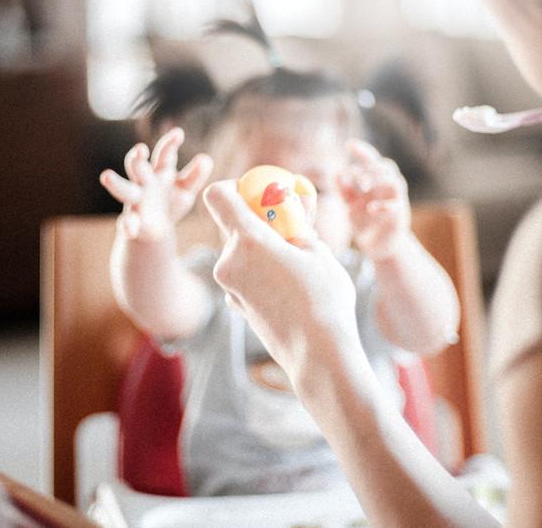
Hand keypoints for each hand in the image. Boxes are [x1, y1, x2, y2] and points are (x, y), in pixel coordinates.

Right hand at [99, 127, 213, 241]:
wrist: (156, 231)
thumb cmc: (171, 202)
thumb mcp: (186, 190)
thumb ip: (195, 176)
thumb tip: (206, 159)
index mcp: (160, 172)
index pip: (163, 154)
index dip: (170, 143)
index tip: (178, 133)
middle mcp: (144, 183)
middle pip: (138, 168)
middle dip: (137, 159)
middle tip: (139, 150)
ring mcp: (136, 202)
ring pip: (124, 190)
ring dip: (116, 183)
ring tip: (106, 176)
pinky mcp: (133, 222)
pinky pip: (127, 222)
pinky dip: (127, 225)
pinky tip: (130, 228)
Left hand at [202, 180, 359, 385]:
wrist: (318, 355)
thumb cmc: (324, 299)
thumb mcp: (318, 251)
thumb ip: (298, 224)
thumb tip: (295, 202)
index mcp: (248, 240)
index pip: (218, 196)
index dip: (235, 187)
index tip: (259, 194)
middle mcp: (229, 261)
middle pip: (231, 224)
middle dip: (257, 220)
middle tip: (289, 225)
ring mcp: (229, 286)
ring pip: (239, 251)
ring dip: (262, 247)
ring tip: (296, 259)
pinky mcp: (235, 305)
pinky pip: (243, 275)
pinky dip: (260, 271)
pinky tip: (288, 284)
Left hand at [337, 140, 411, 260]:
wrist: (379, 246)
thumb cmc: (365, 222)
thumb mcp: (350, 205)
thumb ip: (344, 190)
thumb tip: (336, 173)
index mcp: (376, 181)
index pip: (372, 160)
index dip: (363, 151)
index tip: (349, 145)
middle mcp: (388, 187)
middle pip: (386, 167)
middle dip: (370, 167)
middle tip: (354, 174)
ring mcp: (396, 200)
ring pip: (395, 181)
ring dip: (378, 180)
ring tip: (363, 187)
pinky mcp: (399, 216)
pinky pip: (395, 206)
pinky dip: (383, 205)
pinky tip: (370, 208)